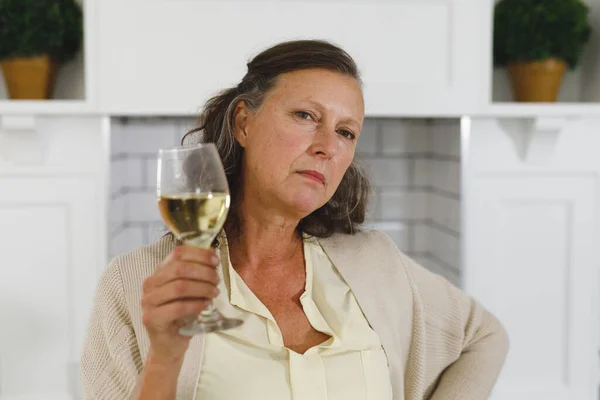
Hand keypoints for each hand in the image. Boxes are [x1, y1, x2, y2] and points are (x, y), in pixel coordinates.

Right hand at [141, 245, 219, 365]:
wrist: (169, 345)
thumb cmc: (181, 316)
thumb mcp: (189, 292)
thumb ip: (195, 276)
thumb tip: (213, 259)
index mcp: (159, 272)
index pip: (177, 253)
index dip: (199, 254)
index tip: (215, 260)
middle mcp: (150, 284)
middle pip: (180, 268)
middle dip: (204, 272)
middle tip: (217, 280)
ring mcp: (148, 301)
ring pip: (179, 287)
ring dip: (202, 288)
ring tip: (214, 293)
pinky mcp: (152, 318)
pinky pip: (178, 307)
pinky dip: (195, 304)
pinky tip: (205, 305)